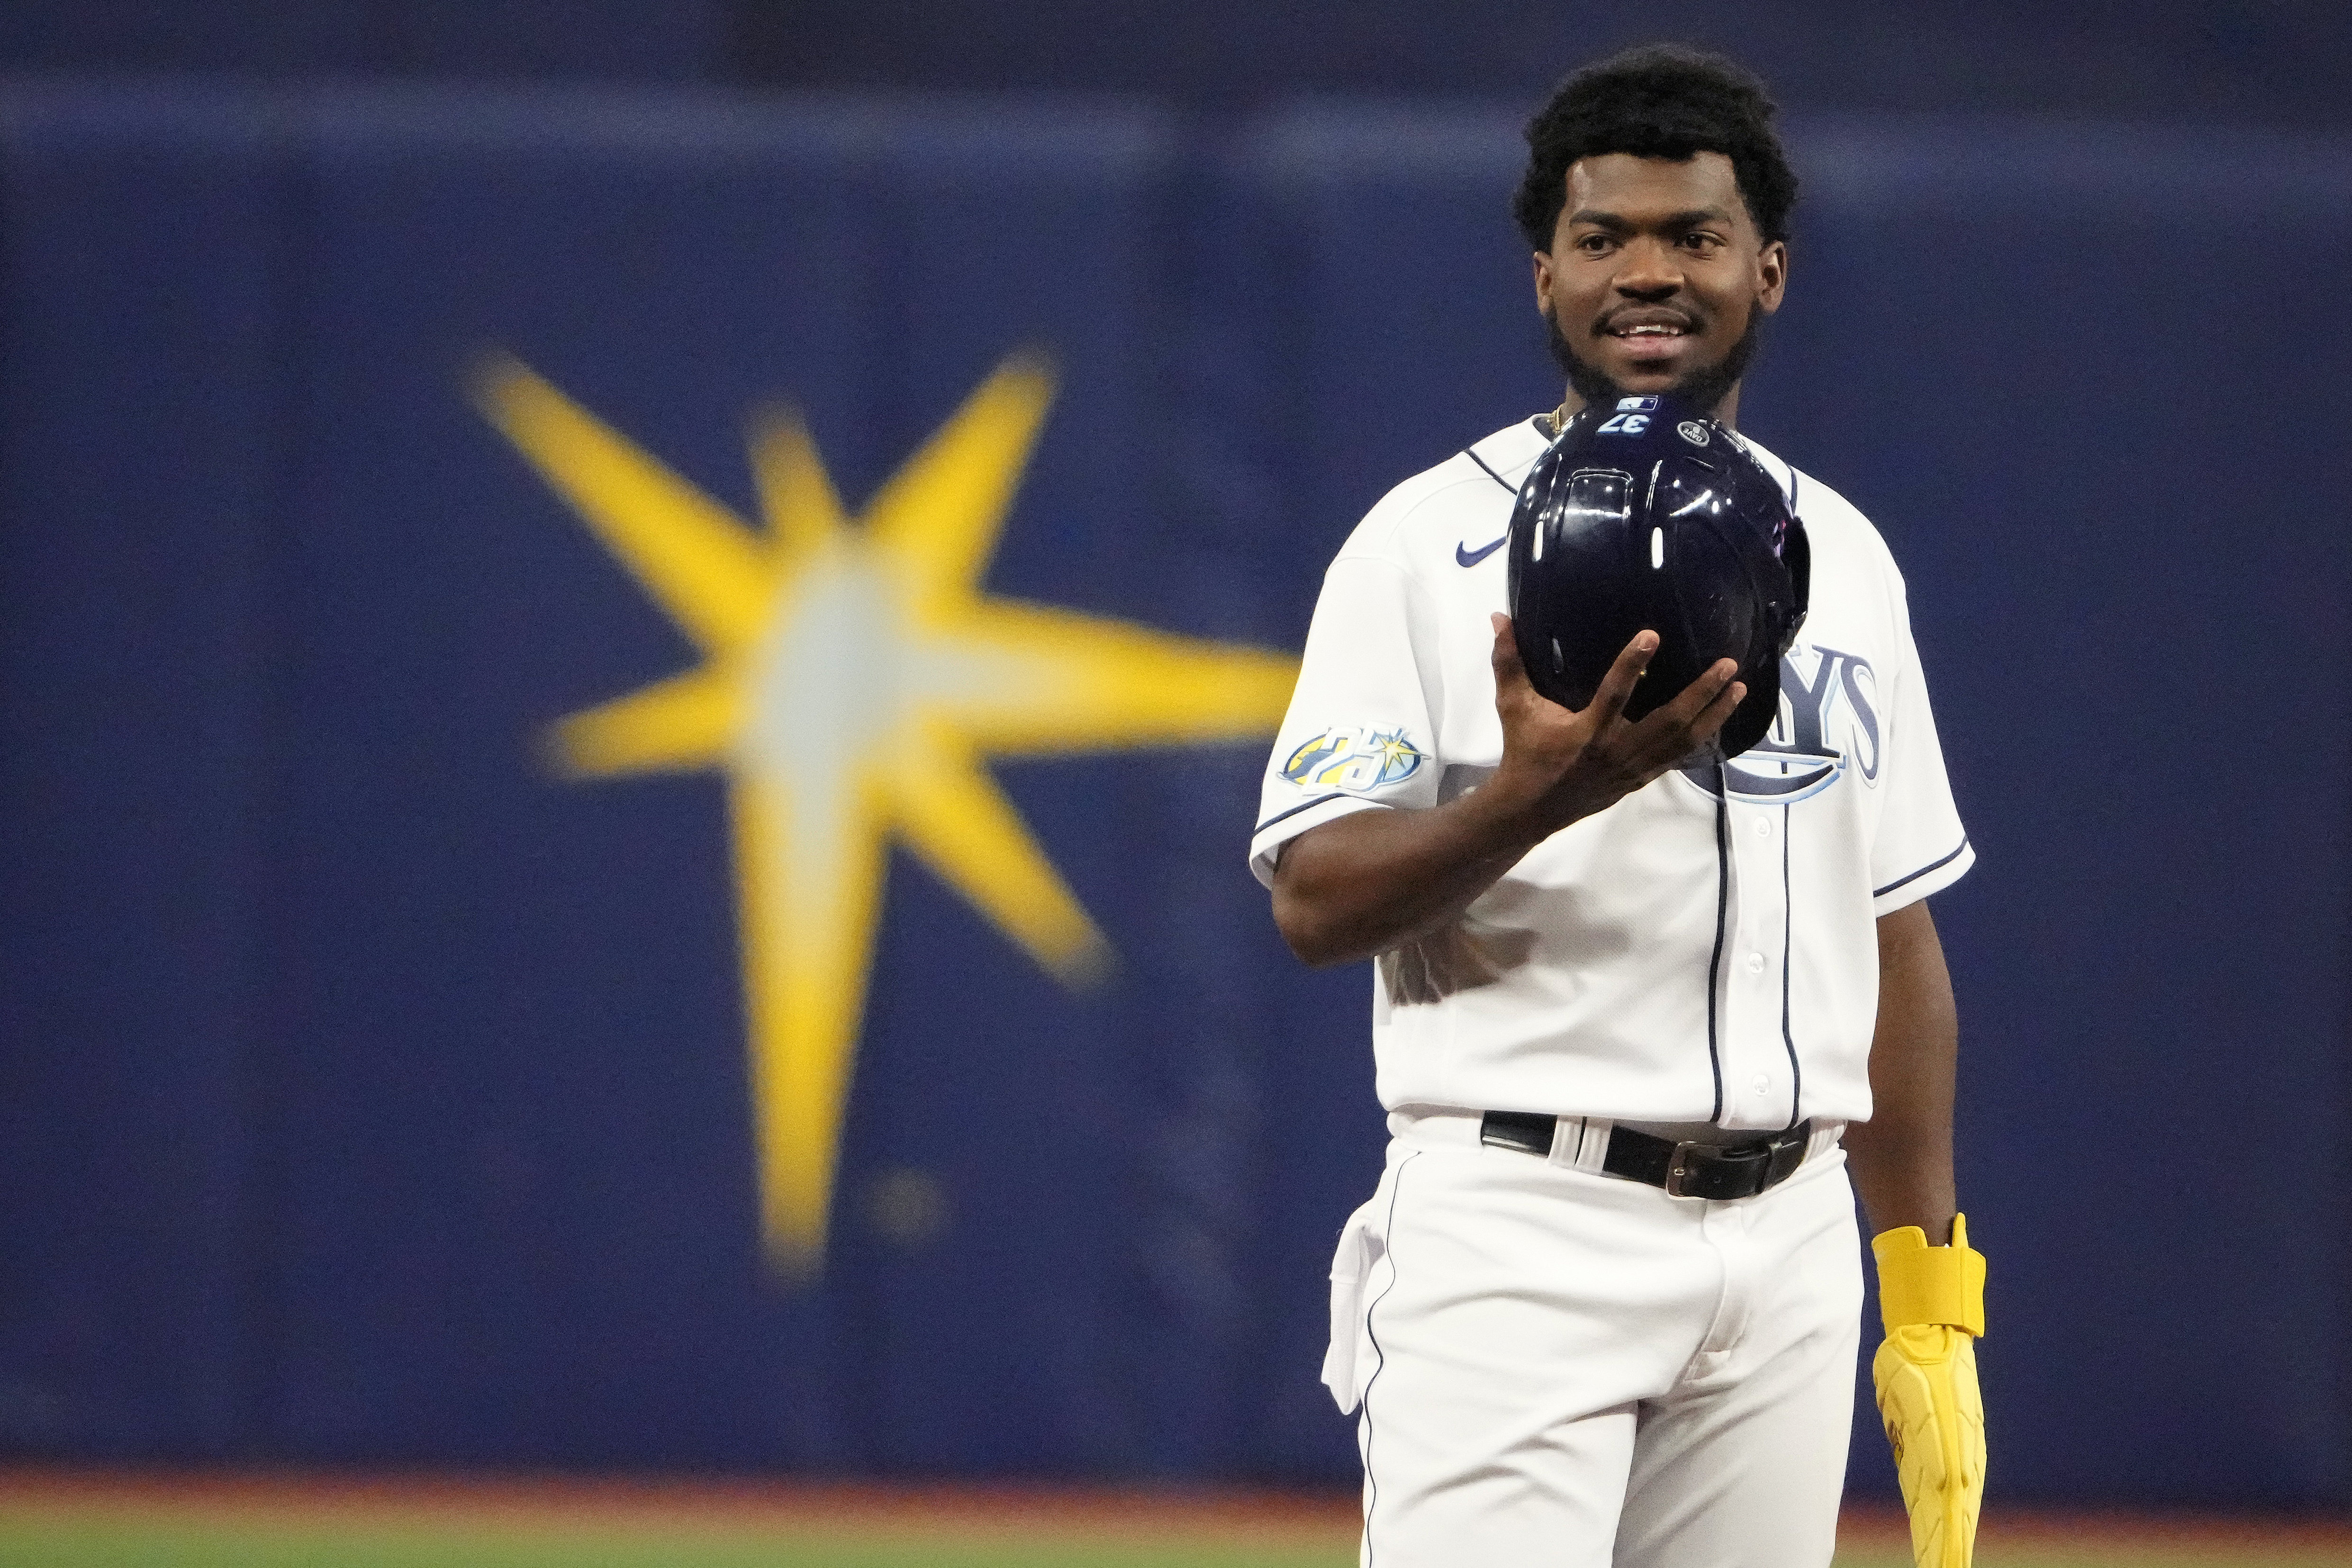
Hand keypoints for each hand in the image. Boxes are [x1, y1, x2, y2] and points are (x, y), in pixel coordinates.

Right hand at [1484, 613, 1744, 837]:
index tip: (1653, 635)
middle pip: (1668, 722)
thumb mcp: (1513, 706)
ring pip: (1682, 741)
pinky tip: (1720, 718)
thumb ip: (1507, 661)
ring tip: (1737, 687)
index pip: (1613, 695)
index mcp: (1586, 733)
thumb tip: (1500, 616)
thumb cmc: (1524, 752)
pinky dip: (1702, 736)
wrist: (1531, 809)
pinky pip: (1678, 757)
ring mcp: (1633, 768)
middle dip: (1701, 694)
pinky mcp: (1641, 778)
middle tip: (1727, 666)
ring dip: (1713, 714)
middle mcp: (1616, 751)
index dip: (1632, 665)